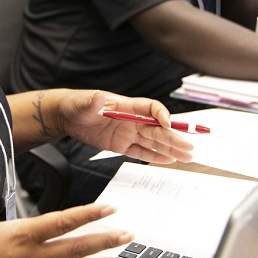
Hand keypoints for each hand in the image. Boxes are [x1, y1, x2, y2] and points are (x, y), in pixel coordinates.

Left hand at [58, 90, 193, 163]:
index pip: (151, 108)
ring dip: (171, 149)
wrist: (67, 116)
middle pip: (158, 129)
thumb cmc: (77, 104)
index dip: (161, 115)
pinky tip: (170, 160)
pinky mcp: (122, 145)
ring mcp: (128, 133)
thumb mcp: (83, 103)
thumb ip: (92, 102)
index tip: (168, 124)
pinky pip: (142, 152)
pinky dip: (156, 157)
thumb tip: (97, 97)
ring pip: (154, 142)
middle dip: (174, 138)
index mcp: (127, 106)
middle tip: (190, 147)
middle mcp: (132, 119)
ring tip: (188, 156)